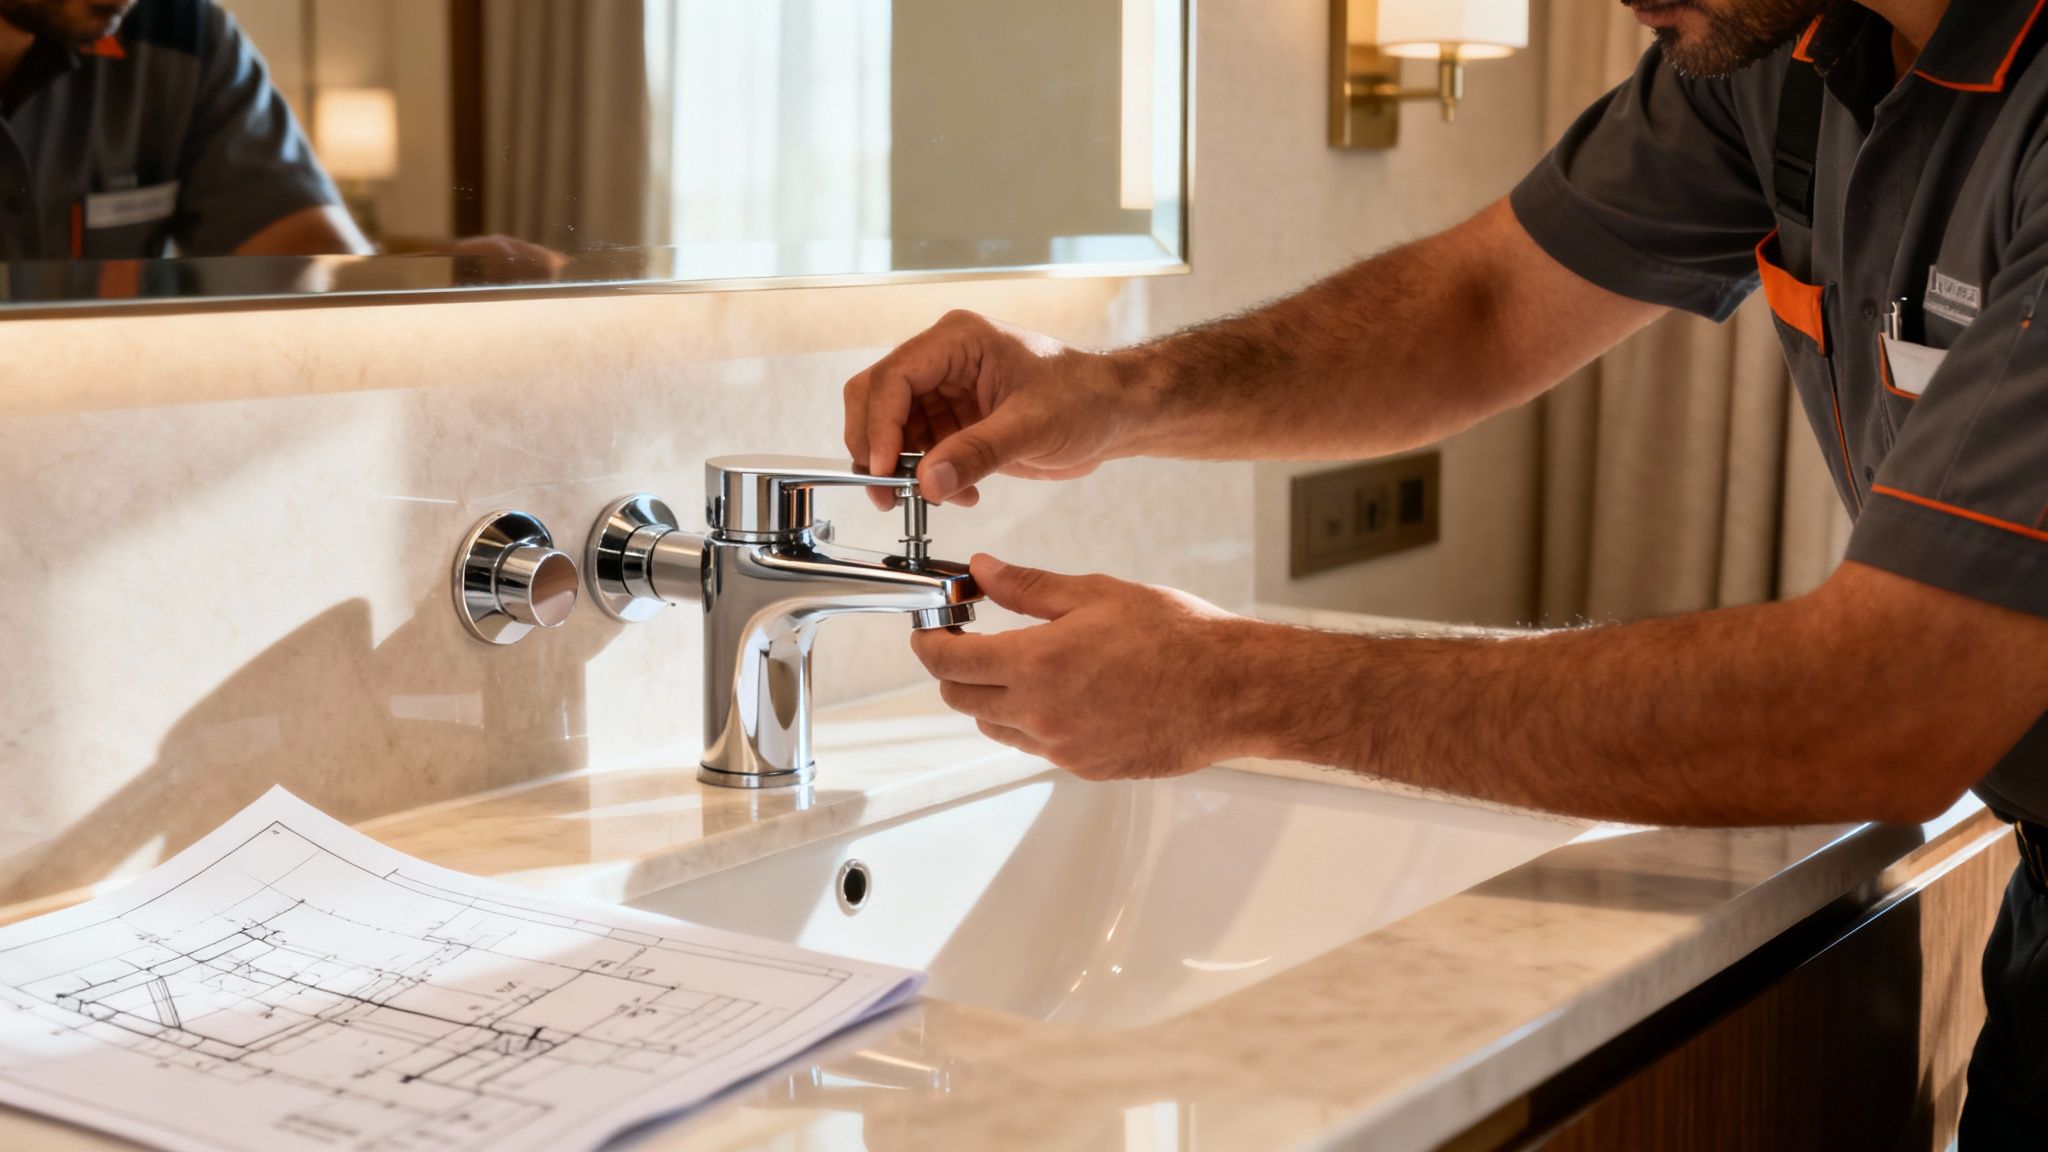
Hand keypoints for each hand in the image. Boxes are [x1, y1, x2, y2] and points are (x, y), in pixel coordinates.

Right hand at [843, 311, 1147, 508]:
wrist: (1114, 414)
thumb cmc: (1086, 398)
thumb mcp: (1033, 426)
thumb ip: (978, 453)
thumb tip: (928, 481)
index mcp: (958, 341)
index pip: (894, 378)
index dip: (879, 425)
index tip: (884, 469)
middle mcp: (942, 361)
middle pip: (877, 400)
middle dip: (876, 449)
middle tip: (887, 493)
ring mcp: (945, 392)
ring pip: (892, 431)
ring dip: (903, 470)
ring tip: (936, 498)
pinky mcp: (954, 423)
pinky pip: (919, 452)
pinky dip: (929, 479)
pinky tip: (960, 494)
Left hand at [911, 555, 1254, 780]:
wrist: (1234, 691)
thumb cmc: (1179, 639)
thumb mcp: (1096, 594)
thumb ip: (1028, 586)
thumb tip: (983, 571)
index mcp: (1037, 664)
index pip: (949, 662)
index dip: (929, 643)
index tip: (930, 630)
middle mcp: (1042, 715)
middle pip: (962, 700)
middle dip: (953, 670)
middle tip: (970, 641)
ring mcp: (1063, 748)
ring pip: (996, 728)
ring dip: (990, 698)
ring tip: (1020, 664)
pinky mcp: (1087, 767)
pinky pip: (1037, 747)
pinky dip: (1032, 721)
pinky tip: (1061, 693)